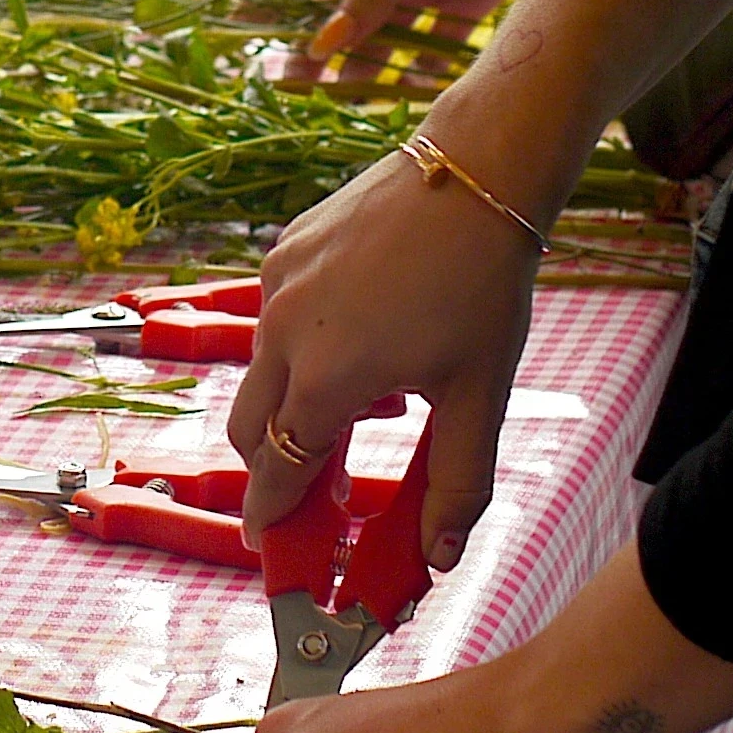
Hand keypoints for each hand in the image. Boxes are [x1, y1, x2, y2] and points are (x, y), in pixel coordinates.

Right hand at [227, 144, 543, 562]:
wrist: (472, 175)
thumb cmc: (482, 286)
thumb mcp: (478, 393)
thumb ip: (457, 484)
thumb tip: (440, 558)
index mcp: (325, 379)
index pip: (278, 469)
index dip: (270, 513)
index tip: (263, 541)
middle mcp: (282, 335)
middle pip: (249, 428)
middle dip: (275, 465)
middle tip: (321, 485)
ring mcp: (275, 289)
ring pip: (262, 371)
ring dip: (296, 403)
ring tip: (372, 403)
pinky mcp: (281, 252)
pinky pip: (276, 320)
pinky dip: (304, 349)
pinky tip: (367, 338)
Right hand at [266, 0, 541, 85]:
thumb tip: (322, 46)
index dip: (267, 7)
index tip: (245, 40)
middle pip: (334, 19)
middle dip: (314, 53)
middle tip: (297, 90)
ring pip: (381, 39)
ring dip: (364, 67)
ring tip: (346, 100)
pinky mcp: (463, 3)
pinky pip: (435, 46)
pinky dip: (422, 70)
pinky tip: (408, 91)